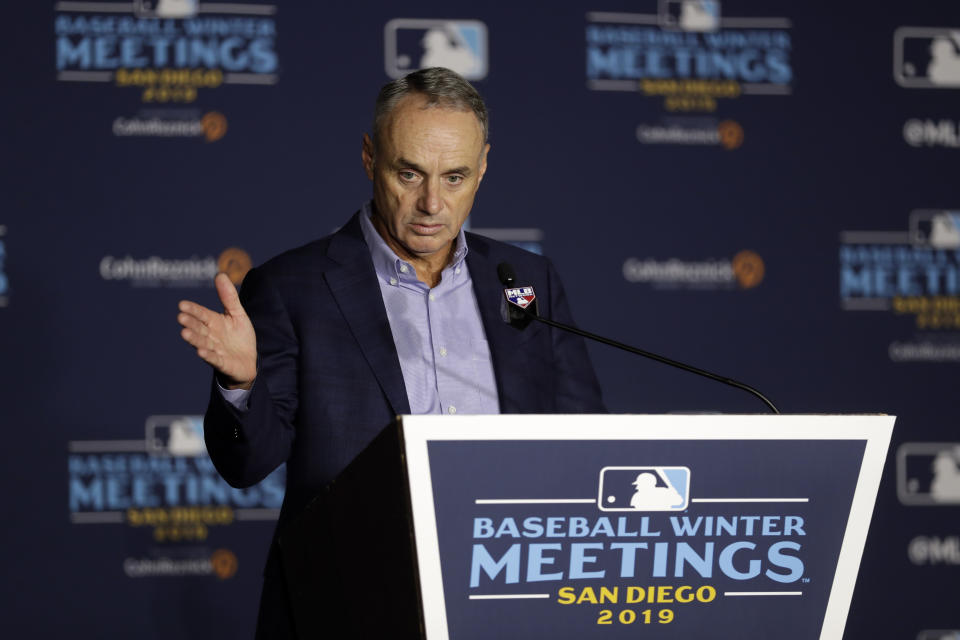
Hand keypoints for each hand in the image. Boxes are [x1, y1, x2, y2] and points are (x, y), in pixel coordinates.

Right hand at [178, 273, 256, 388]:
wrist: (249, 362)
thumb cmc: (240, 337)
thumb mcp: (237, 314)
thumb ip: (229, 297)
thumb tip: (220, 274)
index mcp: (214, 322)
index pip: (201, 314)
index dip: (193, 310)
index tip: (182, 304)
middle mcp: (211, 336)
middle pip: (199, 328)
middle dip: (191, 323)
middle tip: (181, 317)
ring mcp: (216, 350)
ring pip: (203, 343)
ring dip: (194, 339)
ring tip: (184, 333)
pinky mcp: (223, 363)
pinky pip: (214, 359)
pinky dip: (208, 356)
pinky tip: (201, 352)